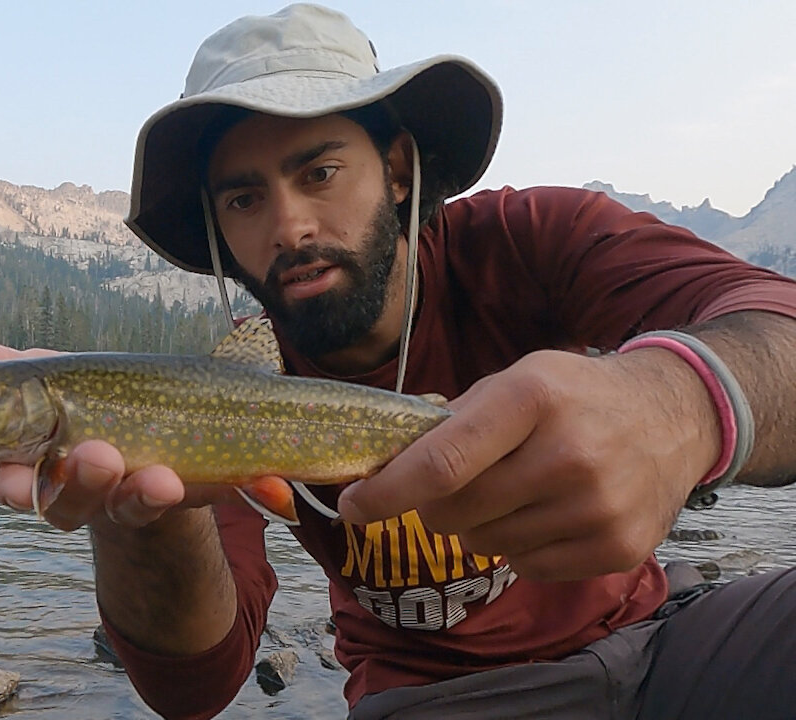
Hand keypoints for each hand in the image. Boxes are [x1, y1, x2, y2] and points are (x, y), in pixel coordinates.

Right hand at [0, 343, 235, 531]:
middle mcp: (68, 488)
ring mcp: (112, 495)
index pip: (11, 481)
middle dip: (70, 484)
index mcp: (31, 462)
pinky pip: (153, 502)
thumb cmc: (83, 401)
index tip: (12, 478)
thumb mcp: (42, 377)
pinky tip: (167, 478)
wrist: (151, 431)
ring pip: (105, 502)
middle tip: (91, 455)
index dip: (11, 484)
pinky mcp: (155, 497)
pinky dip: (156, 491)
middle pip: (57, 501)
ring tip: (116, 455)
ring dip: (110, 481)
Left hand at [337, 348, 718, 580]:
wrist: (673, 417)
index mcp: (531, 398)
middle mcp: (569, 453)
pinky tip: (546, 512)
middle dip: (433, 506)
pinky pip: (526, 567)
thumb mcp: (515, 380)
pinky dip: (519, 547)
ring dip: (478, 526)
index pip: (441, 463)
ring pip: (486, 544)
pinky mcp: (616, 548)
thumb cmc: (572, 397)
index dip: (385, 491)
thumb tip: (379, 459)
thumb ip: (450, 420)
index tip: (351, 505)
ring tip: (513, 492)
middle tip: (449, 489)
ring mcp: (598, 506)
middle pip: (455, 512)